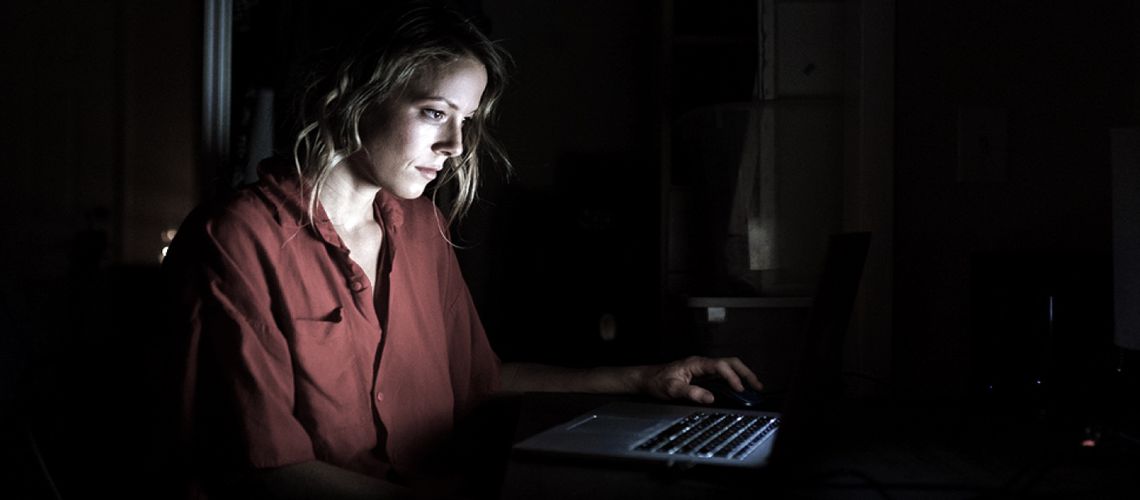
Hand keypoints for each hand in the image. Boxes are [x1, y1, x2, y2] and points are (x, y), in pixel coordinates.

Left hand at [640, 356, 762, 403]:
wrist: (647, 379)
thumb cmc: (657, 381)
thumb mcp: (672, 389)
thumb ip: (691, 393)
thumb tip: (710, 398)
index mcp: (696, 363)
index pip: (720, 366)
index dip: (732, 377)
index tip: (739, 389)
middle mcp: (702, 363)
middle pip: (729, 362)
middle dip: (745, 372)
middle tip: (757, 386)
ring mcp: (703, 368)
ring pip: (728, 366)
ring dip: (742, 375)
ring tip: (754, 387)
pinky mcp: (702, 374)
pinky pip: (723, 373)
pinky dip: (734, 379)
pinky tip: (739, 387)